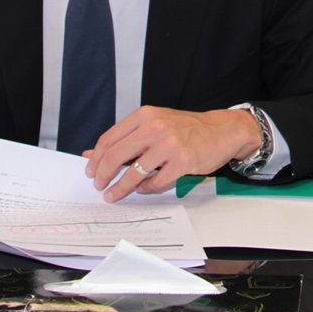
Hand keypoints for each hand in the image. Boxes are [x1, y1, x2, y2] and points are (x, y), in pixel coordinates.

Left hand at [84, 106, 260, 201]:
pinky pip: (155, 182)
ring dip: (120, 188)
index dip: (96, 159)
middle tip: (99, 186)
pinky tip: (143, 189)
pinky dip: (146, 189)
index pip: (109, 139)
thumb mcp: (154, 123)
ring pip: (134, 173)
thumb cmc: (185, 128)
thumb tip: (92, 154)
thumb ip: (125, 138)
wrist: (222, 130)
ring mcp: (170, 144)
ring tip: (114, 195)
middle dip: (103, 175)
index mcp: (145, 115)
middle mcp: (155, 127)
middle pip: (116, 156)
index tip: (90, 172)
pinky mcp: (183, 162)